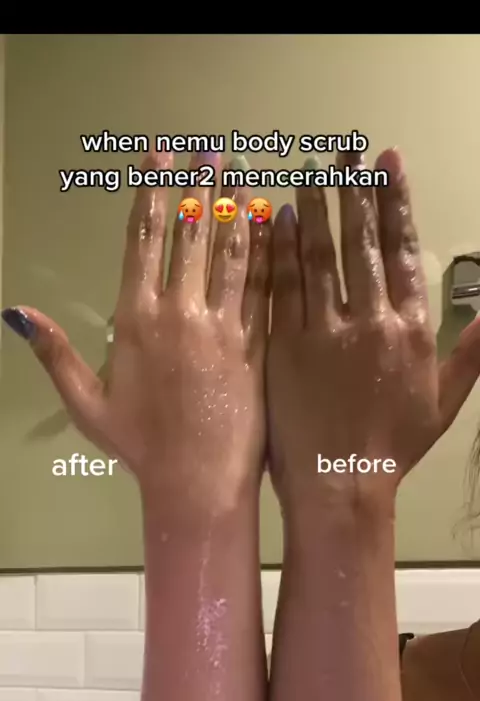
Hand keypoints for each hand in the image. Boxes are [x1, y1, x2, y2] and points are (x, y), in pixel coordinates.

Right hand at [2, 151, 270, 508]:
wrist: (196, 482)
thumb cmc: (139, 446)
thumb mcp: (86, 402)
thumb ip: (55, 353)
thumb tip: (16, 312)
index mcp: (136, 319)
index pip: (143, 242)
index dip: (151, 196)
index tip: (159, 161)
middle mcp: (179, 312)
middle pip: (188, 236)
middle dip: (196, 189)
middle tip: (207, 151)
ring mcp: (221, 326)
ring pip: (228, 253)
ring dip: (233, 208)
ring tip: (238, 172)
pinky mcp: (255, 344)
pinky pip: (261, 287)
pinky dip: (266, 251)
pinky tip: (272, 222)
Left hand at [267, 149, 479, 505]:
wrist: (341, 486)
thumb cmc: (393, 448)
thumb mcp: (444, 403)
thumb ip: (469, 354)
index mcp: (411, 330)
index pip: (403, 251)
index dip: (396, 203)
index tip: (388, 165)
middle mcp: (370, 322)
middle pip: (361, 243)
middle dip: (355, 191)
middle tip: (346, 152)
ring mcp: (325, 334)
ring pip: (320, 257)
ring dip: (316, 208)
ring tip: (310, 171)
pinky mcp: (286, 349)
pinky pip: (284, 290)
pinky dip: (281, 252)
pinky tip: (278, 220)